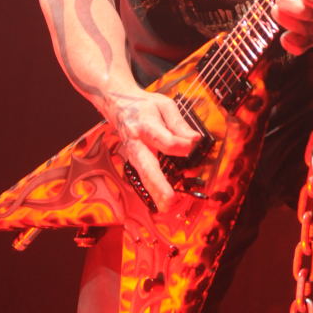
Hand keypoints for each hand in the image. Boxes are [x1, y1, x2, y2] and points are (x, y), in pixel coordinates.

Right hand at [106, 89, 200, 212]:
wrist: (118, 104)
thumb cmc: (144, 105)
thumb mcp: (165, 105)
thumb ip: (179, 123)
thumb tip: (194, 140)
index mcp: (146, 125)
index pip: (166, 140)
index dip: (182, 145)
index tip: (194, 142)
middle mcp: (137, 142)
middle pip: (148, 166)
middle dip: (159, 184)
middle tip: (171, 200)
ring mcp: (133, 154)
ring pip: (143, 176)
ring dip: (155, 193)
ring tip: (167, 207)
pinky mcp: (133, 160)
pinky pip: (143, 177)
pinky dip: (151, 190)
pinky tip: (160, 202)